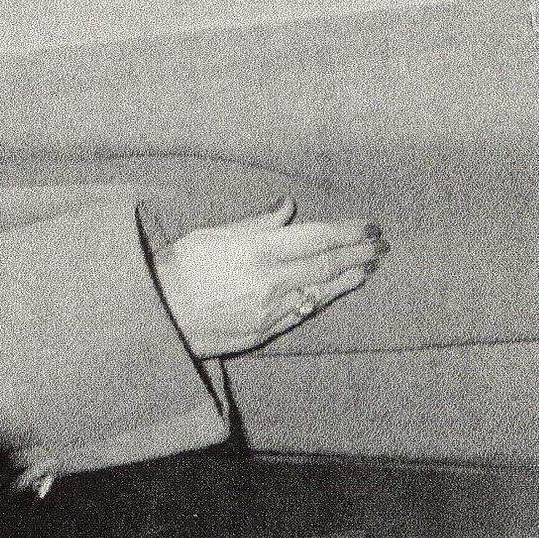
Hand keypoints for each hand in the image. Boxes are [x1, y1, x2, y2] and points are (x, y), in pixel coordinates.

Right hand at [148, 198, 384, 360]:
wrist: (157, 317)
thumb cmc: (177, 269)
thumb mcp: (212, 235)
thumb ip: (256, 222)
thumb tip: (288, 206)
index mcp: (256, 251)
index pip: (317, 237)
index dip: (348, 231)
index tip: (368, 225)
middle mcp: (270, 281)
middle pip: (326, 264)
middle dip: (358, 253)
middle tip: (381, 244)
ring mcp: (270, 310)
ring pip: (322, 291)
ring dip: (349, 278)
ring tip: (370, 267)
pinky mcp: (265, 331)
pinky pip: (304, 312)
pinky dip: (325, 298)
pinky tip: (336, 290)